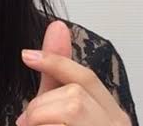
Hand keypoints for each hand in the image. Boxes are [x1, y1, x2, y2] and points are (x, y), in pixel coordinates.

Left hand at [16, 20, 130, 125]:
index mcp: (110, 111)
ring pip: (69, 109)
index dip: (55, 62)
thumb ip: (55, 72)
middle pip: (75, 93)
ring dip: (39, 120)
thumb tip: (57, 26)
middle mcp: (115, 122)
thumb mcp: (55, 105)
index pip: (86, 77)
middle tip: (28, 120)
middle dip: (42, 105)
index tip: (27, 55)